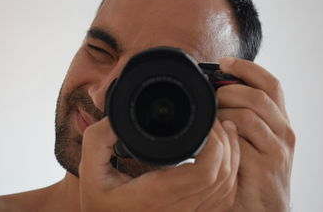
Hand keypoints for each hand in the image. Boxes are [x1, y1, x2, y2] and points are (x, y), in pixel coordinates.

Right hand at [79, 116, 239, 211]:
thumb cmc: (100, 205)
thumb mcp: (90, 172)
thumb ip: (98, 141)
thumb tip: (115, 118)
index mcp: (157, 194)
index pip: (205, 172)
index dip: (216, 143)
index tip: (208, 122)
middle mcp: (178, 209)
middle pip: (223, 176)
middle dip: (227, 143)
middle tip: (216, 120)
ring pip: (227, 188)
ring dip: (232, 157)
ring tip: (225, 131)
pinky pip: (224, 199)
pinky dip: (230, 175)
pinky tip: (225, 157)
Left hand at [217, 57, 295, 211]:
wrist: (262, 207)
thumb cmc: (252, 171)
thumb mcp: (253, 140)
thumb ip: (242, 116)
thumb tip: (215, 92)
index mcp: (280, 121)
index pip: (270, 84)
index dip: (248, 68)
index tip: (225, 61)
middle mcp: (284, 132)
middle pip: (257, 96)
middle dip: (228, 91)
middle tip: (210, 97)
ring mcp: (277, 149)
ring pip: (248, 115)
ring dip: (223, 112)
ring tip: (209, 120)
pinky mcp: (266, 165)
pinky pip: (240, 139)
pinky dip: (222, 133)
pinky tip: (214, 137)